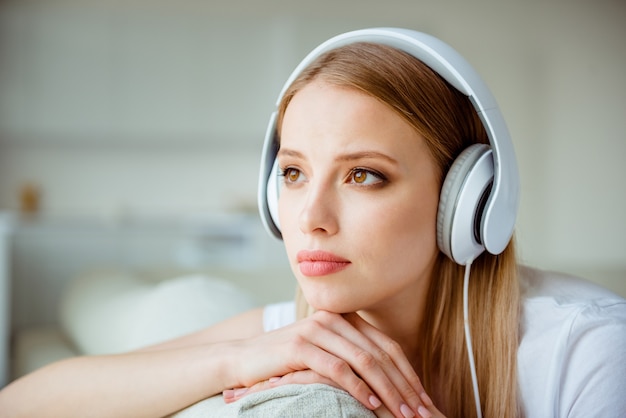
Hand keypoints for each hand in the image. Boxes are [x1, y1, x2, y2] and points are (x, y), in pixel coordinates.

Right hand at [224, 310, 434, 417]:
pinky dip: (358, 388)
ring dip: (387, 389)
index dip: (408, 373)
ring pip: (364, 360)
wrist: (244, 359)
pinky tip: (371, 404)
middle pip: (380, 353)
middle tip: (421, 411)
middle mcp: (335, 319)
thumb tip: (389, 381)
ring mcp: (317, 329)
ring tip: (402, 413)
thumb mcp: (325, 355)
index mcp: (345, 319)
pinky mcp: (301, 345)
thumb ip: (352, 357)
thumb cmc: (288, 361)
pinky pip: (338, 368)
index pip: (386, 346)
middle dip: (404, 385)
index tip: (424, 398)